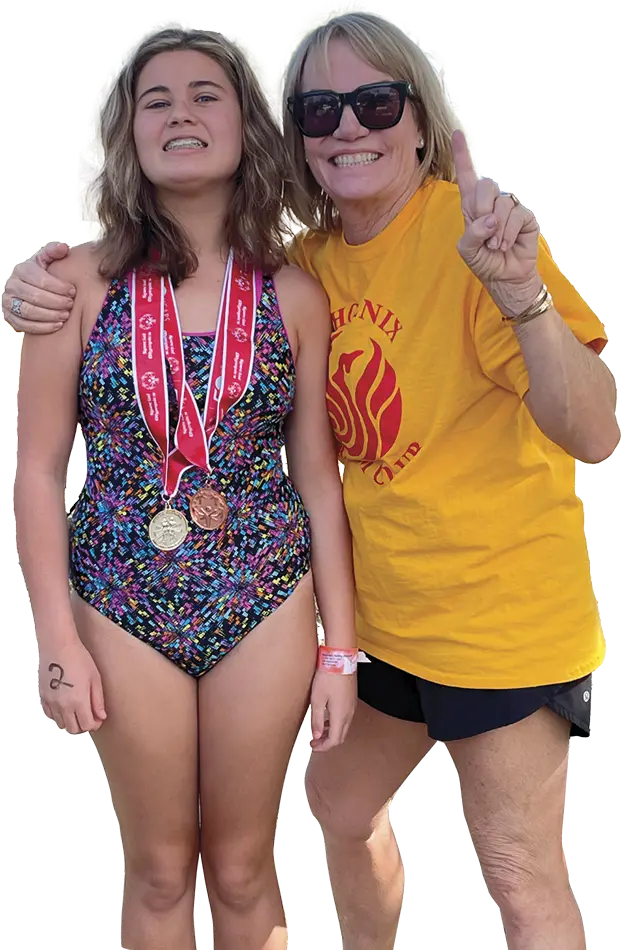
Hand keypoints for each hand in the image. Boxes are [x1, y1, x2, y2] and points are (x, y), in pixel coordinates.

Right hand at [2, 242, 73, 333]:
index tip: (73, 291)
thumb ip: (54, 253)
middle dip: (56, 302)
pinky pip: (25, 325)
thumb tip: (64, 247)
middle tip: (71, 304)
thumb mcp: (46, 262)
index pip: (40, 280)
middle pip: (35, 296)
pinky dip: (43, 327)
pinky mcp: (10, 318)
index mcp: (21, 270)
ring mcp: (8, 302)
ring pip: (29, 312)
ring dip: (51, 315)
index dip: (59, 287)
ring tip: (66, 315)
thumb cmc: (41, 276)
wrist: (29, 291)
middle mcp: (12, 285)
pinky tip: (58, 325)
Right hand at [39, 639, 106, 734]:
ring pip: (61, 724)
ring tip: (78, 710)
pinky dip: (58, 715)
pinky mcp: (43, 697)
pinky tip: (65, 706)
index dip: (94, 725)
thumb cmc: (78, 658)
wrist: (58, 646)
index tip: (98, 719)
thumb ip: (98, 700)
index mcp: (78, 701)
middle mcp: (63, 705)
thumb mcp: (95, 679)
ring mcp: (51, 702)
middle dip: (83, 726)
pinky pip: (50, 715)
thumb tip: (101, 716)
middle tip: (89, 716)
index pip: (86, 726)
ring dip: (70, 721)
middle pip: (73, 729)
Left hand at [309, 669, 356, 752]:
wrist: (340, 658)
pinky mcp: (351, 699)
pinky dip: (336, 723)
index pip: (334, 740)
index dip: (323, 747)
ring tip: (319, 731)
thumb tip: (317, 735)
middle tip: (315, 742)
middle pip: (340, 736)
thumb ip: (317, 719)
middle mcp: (349, 713)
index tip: (314, 747)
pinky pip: (345, 717)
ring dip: (332, 732)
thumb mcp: (317, 699)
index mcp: (340, 715)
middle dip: (327, 742)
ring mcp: (352, 706)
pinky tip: (327, 718)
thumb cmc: (328, 676)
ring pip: (343, 727)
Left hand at [452, 129, 540, 305]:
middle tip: (484, 232)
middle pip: (484, 186)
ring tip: (495, 245)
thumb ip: (472, 233)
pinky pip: (516, 215)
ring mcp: (509, 208)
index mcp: (472, 207)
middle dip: (481, 211)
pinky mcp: (525, 217)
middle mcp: (491, 203)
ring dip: (496, 230)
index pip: (467, 177)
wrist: (505, 278)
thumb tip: (490, 218)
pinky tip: (506, 244)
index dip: (462, 155)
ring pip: (501, 203)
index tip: (456, 133)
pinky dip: (508, 233)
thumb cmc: (484, 262)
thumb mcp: (467, 250)